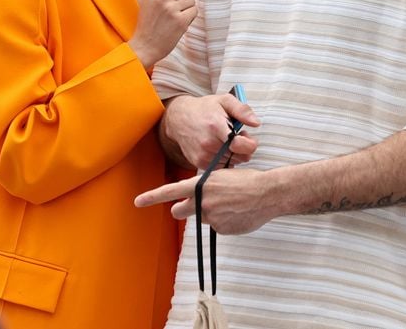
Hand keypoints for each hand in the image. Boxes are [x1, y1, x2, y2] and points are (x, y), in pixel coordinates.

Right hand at [129, 0, 196, 68]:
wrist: (145, 46)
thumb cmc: (147, 22)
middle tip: (174, 8)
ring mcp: (171, 8)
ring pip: (191, 0)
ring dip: (186, 8)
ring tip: (175, 17)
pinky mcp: (181, 20)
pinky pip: (194, 10)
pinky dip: (190, 16)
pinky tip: (180, 22)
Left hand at [135, 166, 275, 234]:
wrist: (267, 192)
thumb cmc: (247, 180)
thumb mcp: (221, 176)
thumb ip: (205, 187)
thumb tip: (196, 196)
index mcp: (201, 184)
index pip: (170, 191)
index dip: (152, 197)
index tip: (137, 202)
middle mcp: (202, 201)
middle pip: (179, 211)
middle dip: (182, 209)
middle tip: (192, 206)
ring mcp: (211, 217)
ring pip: (203, 218)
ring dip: (211, 213)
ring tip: (231, 204)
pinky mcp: (222, 230)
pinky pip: (218, 227)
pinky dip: (225, 221)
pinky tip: (238, 213)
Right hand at [161, 93, 259, 169]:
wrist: (179, 118)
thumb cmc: (205, 108)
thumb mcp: (224, 100)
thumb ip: (242, 110)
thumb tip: (256, 123)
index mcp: (216, 127)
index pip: (240, 145)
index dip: (250, 143)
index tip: (246, 136)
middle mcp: (208, 143)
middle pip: (239, 156)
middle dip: (242, 148)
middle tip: (235, 136)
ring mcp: (203, 155)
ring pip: (232, 163)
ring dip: (233, 154)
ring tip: (225, 140)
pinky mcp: (199, 163)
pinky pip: (221, 167)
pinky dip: (224, 159)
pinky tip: (219, 148)